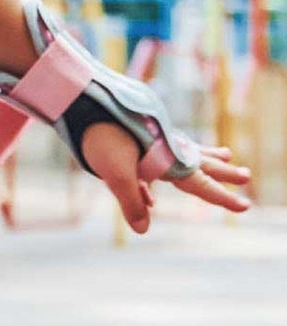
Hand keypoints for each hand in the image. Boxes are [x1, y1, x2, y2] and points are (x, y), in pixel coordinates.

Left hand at [81, 121, 250, 233]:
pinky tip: (156, 186)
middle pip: (199, 161)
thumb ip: (130, 201)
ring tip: (225, 154)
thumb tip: (143, 230)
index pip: (198, 182)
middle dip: (222, 171)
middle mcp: (164, 143)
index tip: (245, 206)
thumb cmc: (97, 134)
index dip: (221, 197)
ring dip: (204, 156)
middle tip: (245, 175)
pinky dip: (170, 160)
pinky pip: (160, 149)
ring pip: (185, 148)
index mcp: (165, 156)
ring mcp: (152, 134)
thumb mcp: (113, 171)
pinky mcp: (137, 127)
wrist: (80, 96)